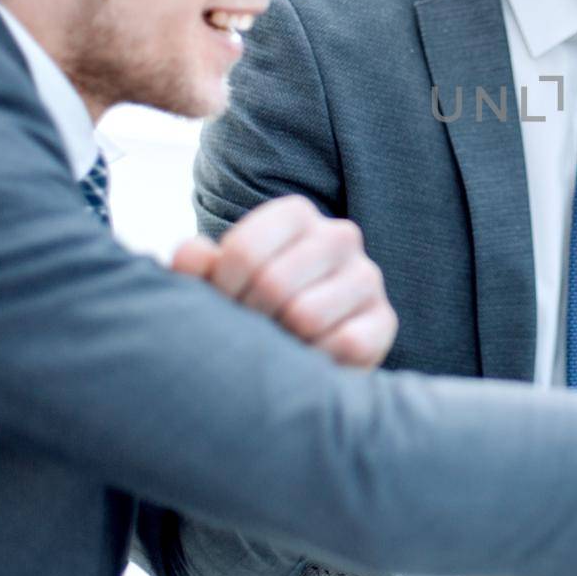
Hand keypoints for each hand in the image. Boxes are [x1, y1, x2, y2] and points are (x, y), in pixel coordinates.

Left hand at [170, 195, 396, 368]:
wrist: (304, 346)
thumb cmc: (254, 306)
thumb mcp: (220, 285)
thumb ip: (198, 269)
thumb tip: (192, 254)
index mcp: (295, 214)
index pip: (244, 250)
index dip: (222, 288)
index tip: (223, 305)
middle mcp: (340, 236)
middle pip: (273, 283)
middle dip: (250, 318)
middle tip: (248, 333)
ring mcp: (367, 277)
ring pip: (307, 314)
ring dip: (283, 342)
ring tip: (277, 345)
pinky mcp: (384, 320)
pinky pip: (345, 344)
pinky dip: (317, 361)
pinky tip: (308, 360)